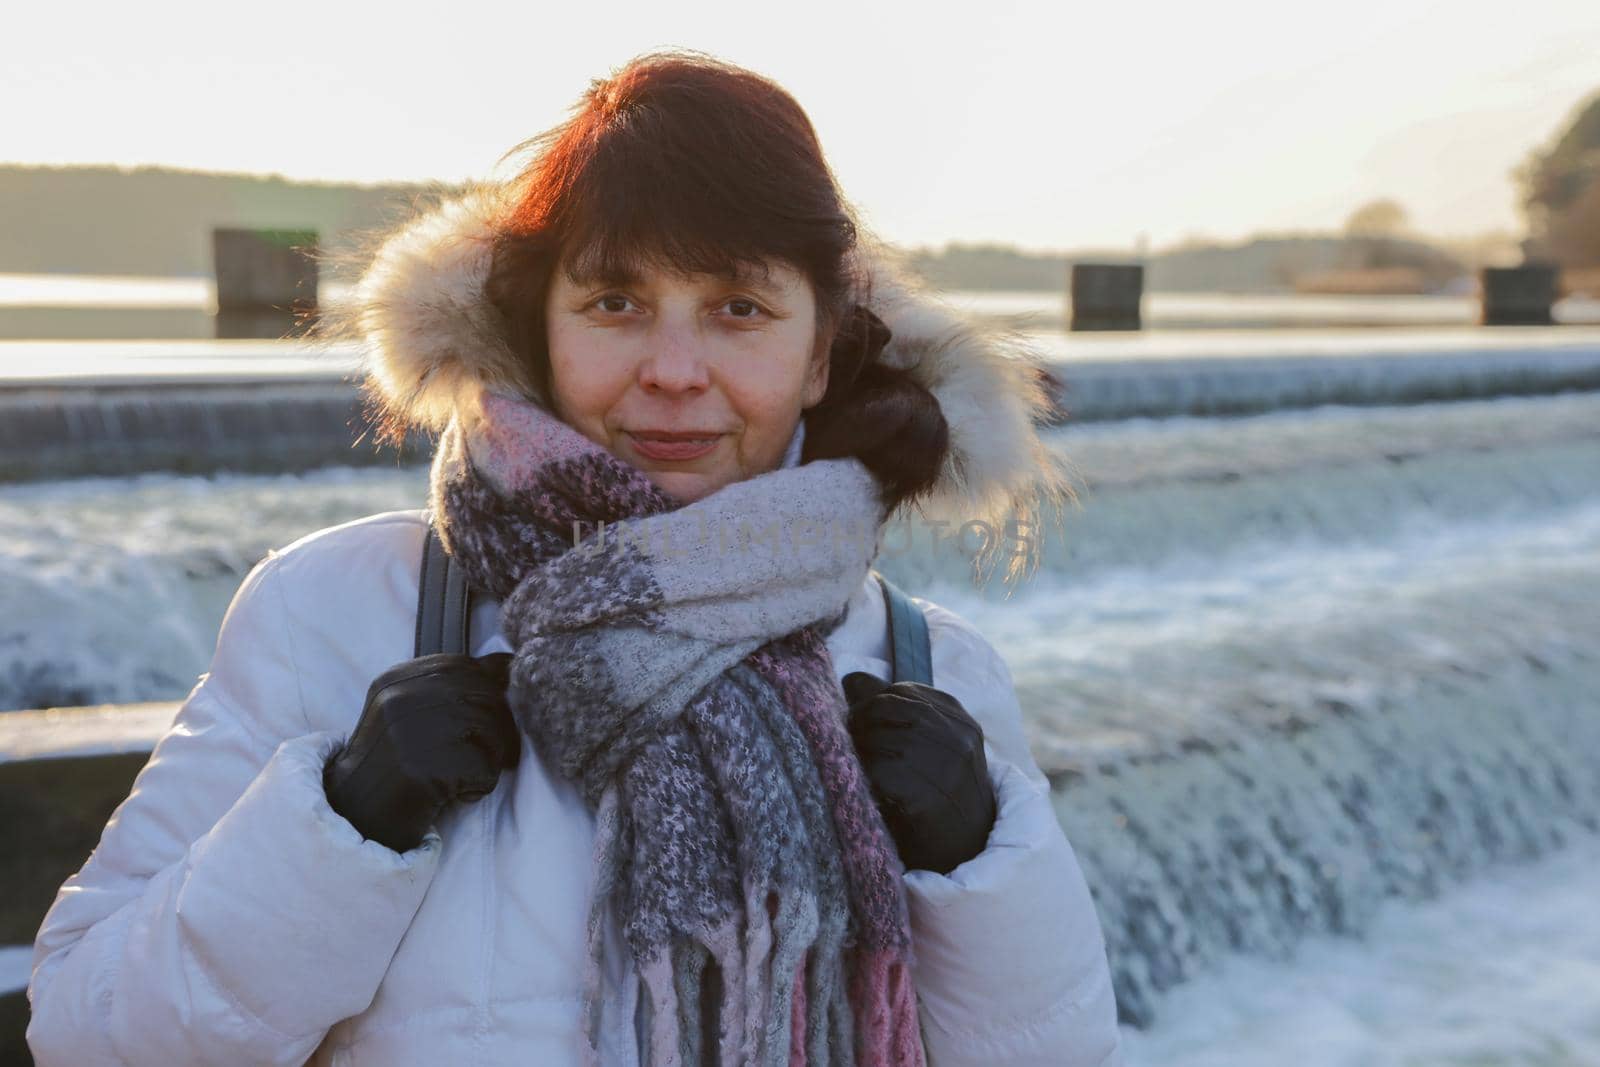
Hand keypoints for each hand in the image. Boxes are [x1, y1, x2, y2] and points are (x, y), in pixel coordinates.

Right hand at [323, 652, 520, 852]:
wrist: (355, 816)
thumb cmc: (392, 763)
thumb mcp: (407, 713)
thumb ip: (448, 687)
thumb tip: (507, 662)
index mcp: (394, 681)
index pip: (463, 666)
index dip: (489, 691)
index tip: (492, 716)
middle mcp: (400, 700)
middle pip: (484, 695)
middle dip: (501, 727)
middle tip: (498, 754)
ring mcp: (409, 734)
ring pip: (490, 730)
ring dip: (493, 759)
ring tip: (469, 776)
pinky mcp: (422, 771)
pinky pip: (484, 769)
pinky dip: (481, 787)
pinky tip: (459, 795)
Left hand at [842, 672, 996, 874]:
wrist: (966, 850)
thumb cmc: (939, 791)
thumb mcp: (929, 745)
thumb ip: (894, 709)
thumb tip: (852, 677)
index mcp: (961, 721)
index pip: (902, 691)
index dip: (872, 702)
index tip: (861, 721)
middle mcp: (958, 740)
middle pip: (887, 708)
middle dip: (859, 721)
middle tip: (848, 739)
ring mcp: (946, 769)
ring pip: (880, 738)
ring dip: (858, 750)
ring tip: (855, 764)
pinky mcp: (928, 800)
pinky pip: (879, 773)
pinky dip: (865, 777)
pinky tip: (868, 787)